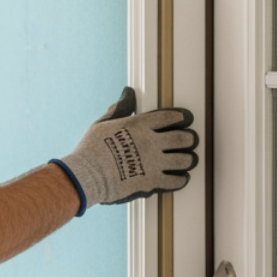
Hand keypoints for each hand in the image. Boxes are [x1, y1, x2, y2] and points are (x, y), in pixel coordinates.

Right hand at [51, 87, 198, 214]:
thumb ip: (120, 109)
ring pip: (185, 160)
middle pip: (183, 138)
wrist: (86, 176)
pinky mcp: (152, 182)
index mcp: (140, 125)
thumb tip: (128, 94)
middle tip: (190, 140)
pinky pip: (176, 181)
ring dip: (189, 159)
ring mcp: (153, 163)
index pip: (171, 116)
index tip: (185, 119)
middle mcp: (151, 142)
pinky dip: (181, 179)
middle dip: (190, 138)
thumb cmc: (91, 149)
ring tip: (187, 159)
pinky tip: (180, 177)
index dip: (182, 116)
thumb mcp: (103, 124)